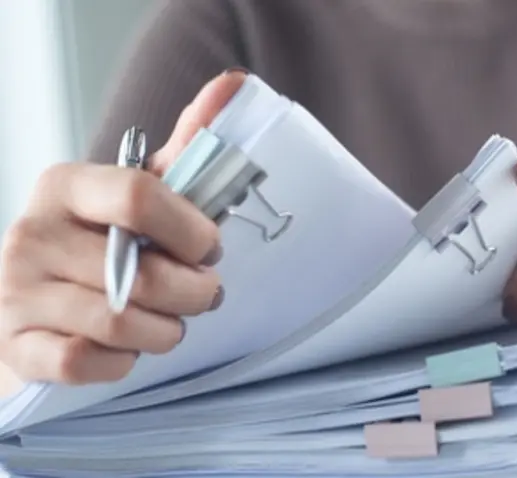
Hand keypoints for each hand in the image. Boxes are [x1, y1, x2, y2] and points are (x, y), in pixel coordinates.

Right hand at [0, 71, 245, 384]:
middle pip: (143, 274)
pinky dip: (122, 363)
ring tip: (170, 322)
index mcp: (65, 186)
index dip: (193, 231)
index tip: (209, 247)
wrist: (29, 304)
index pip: (140, 196)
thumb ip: (185, 150)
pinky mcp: (15, 346)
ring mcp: (15, 292)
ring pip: (120, 323)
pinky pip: (86, 361)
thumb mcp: (136, 195)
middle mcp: (31, 233)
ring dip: (165, 331)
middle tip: (202, 294)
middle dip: (194, 293)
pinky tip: (127, 350)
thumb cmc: (98, 246)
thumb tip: (235, 85)